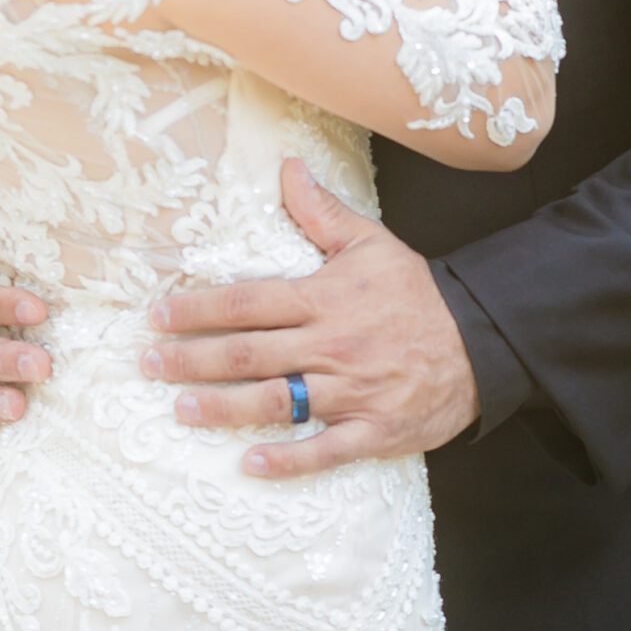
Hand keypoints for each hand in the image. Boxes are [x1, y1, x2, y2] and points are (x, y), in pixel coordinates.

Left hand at [140, 158, 478, 478]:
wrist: (481, 342)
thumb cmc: (417, 294)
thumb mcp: (372, 243)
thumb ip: (322, 212)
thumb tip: (286, 168)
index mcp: (324, 298)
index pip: (248, 302)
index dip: (198, 309)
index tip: (159, 316)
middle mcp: (331, 345)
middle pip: (249, 353)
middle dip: (194, 359)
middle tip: (149, 364)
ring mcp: (351, 392)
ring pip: (277, 401)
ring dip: (224, 407)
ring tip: (180, 409)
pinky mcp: (373, 430)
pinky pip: (325, 449)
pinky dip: (288, 459)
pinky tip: (249, 463)